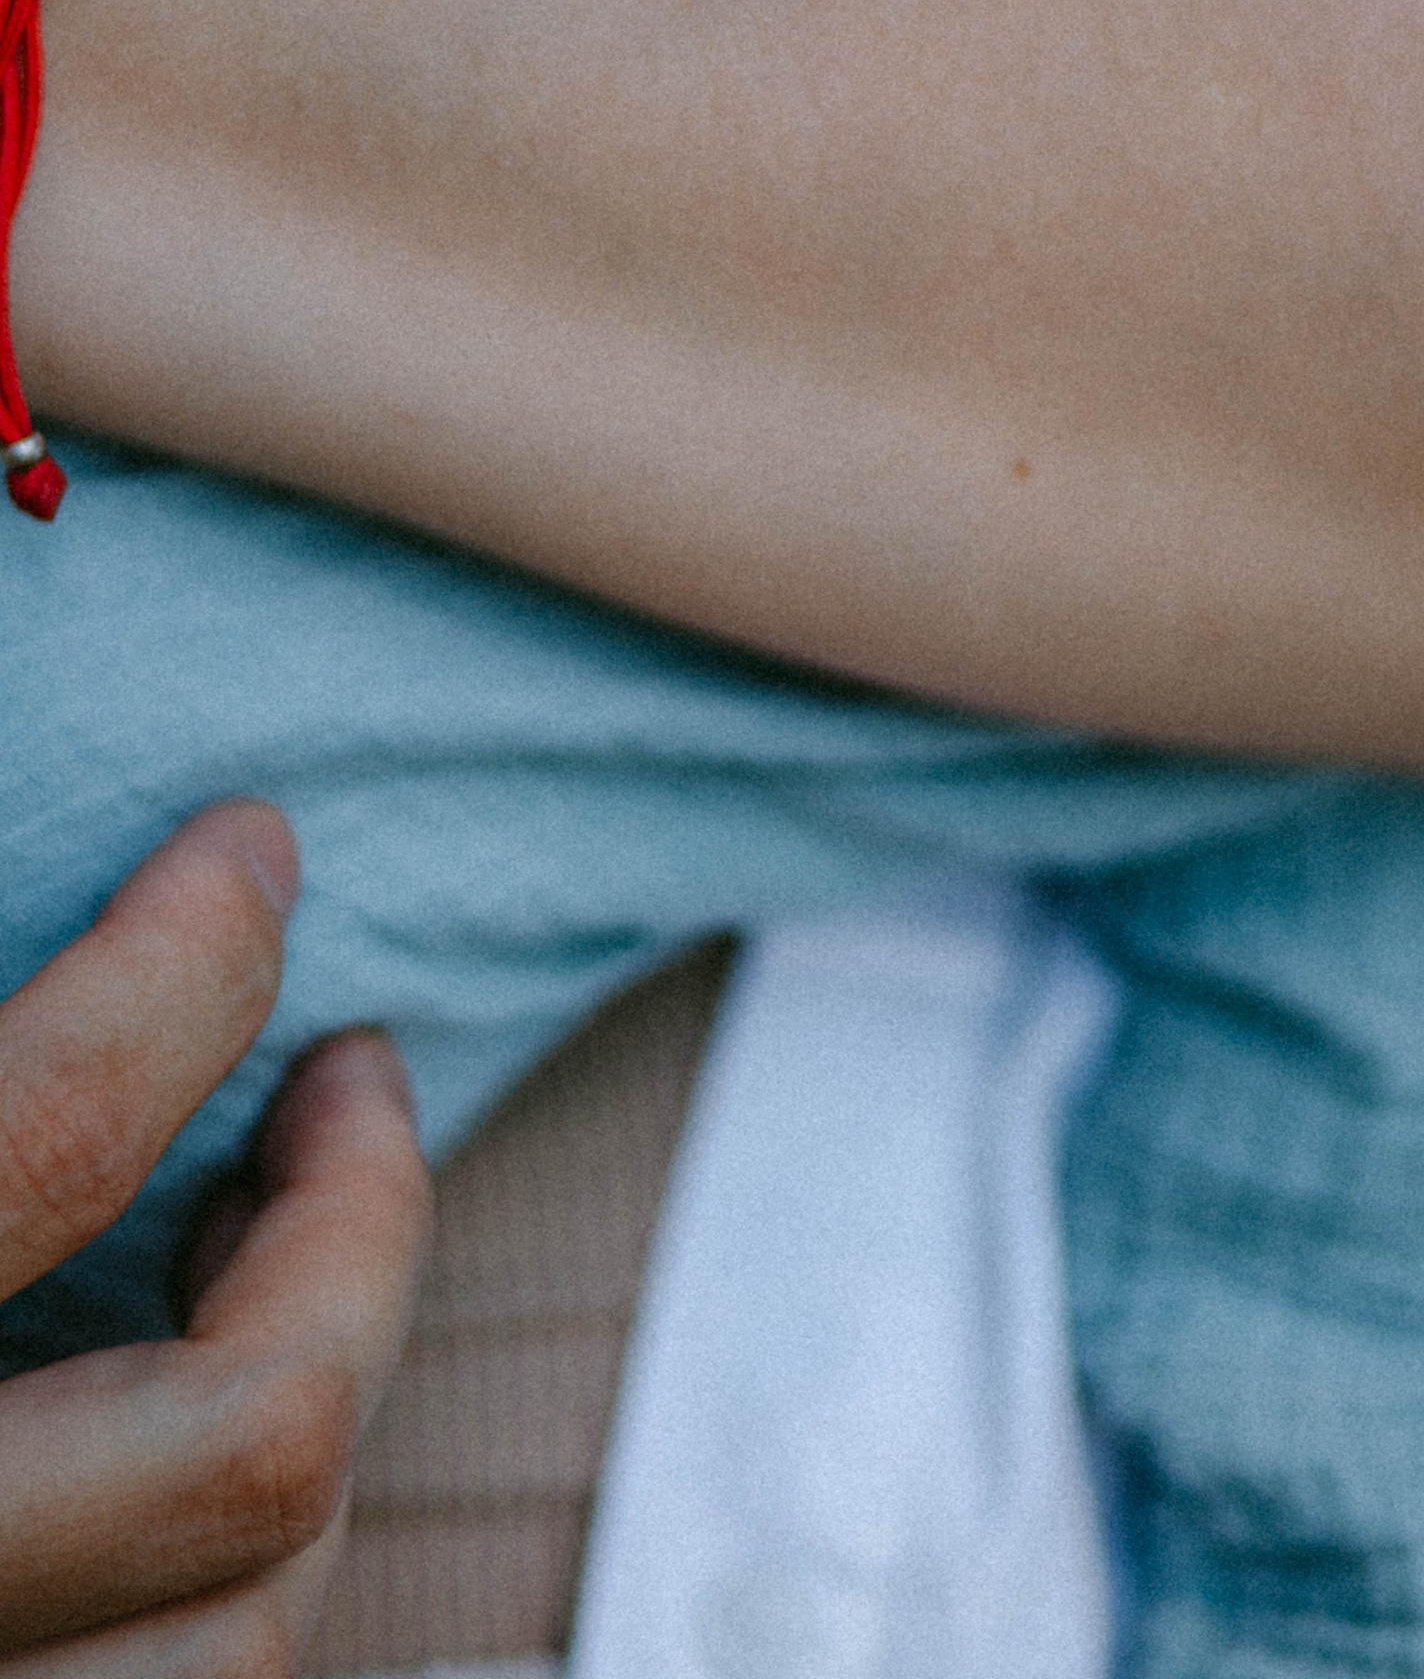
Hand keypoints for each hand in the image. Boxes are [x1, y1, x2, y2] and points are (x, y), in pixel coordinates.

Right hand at [0, 802, 428, 1669]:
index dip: (186, 968)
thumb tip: (234, 841)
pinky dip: (238, 1566)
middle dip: (354, 1232)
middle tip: (347, 1076)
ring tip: (270, 1246)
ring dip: (311, 1409)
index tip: (246, 854)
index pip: (50, 1136)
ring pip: (258, 1624)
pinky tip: (189, 1424)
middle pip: (251, 1440)